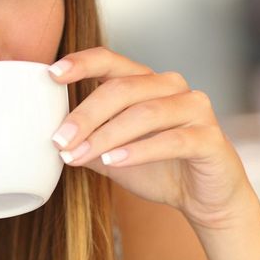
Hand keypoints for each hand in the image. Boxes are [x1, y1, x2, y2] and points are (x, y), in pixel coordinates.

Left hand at [47, 47, 254, 229]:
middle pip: (122, 89)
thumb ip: (84, 141)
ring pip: (144, 113)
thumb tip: (48, 139)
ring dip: (106, 135)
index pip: (110, 61)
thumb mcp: (110, 154)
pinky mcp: (210, 138)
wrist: (202, 198)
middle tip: (60, 140)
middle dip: (86, 115)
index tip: (52, 74)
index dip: (81, 63)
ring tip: (79, 155)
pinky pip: (172, 140)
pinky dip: (139, 150)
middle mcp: (171, 87)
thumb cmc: (156, 168)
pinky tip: (114, 161)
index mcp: (145, 82)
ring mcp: (194, 108)